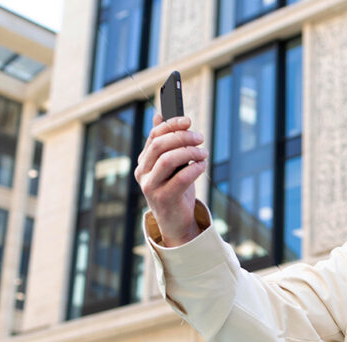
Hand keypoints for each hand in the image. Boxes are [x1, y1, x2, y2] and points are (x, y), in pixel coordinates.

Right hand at [134, 113, 207, 246]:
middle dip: (182, 137)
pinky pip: (181, 178)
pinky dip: (195, 169)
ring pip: (168, 160)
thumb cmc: (175, 189)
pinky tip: (202, 166)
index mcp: (144, 161)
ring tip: (203, 153)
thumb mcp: (171, 165)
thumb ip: (166, 143)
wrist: (175, 221)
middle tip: (200, 138)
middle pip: (160, 145)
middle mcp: (143, 172)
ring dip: (189, 152)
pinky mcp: (164, 199)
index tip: (188, 121)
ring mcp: (151, 186)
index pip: (154, 136)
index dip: (171, 125)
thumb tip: (159, 116)